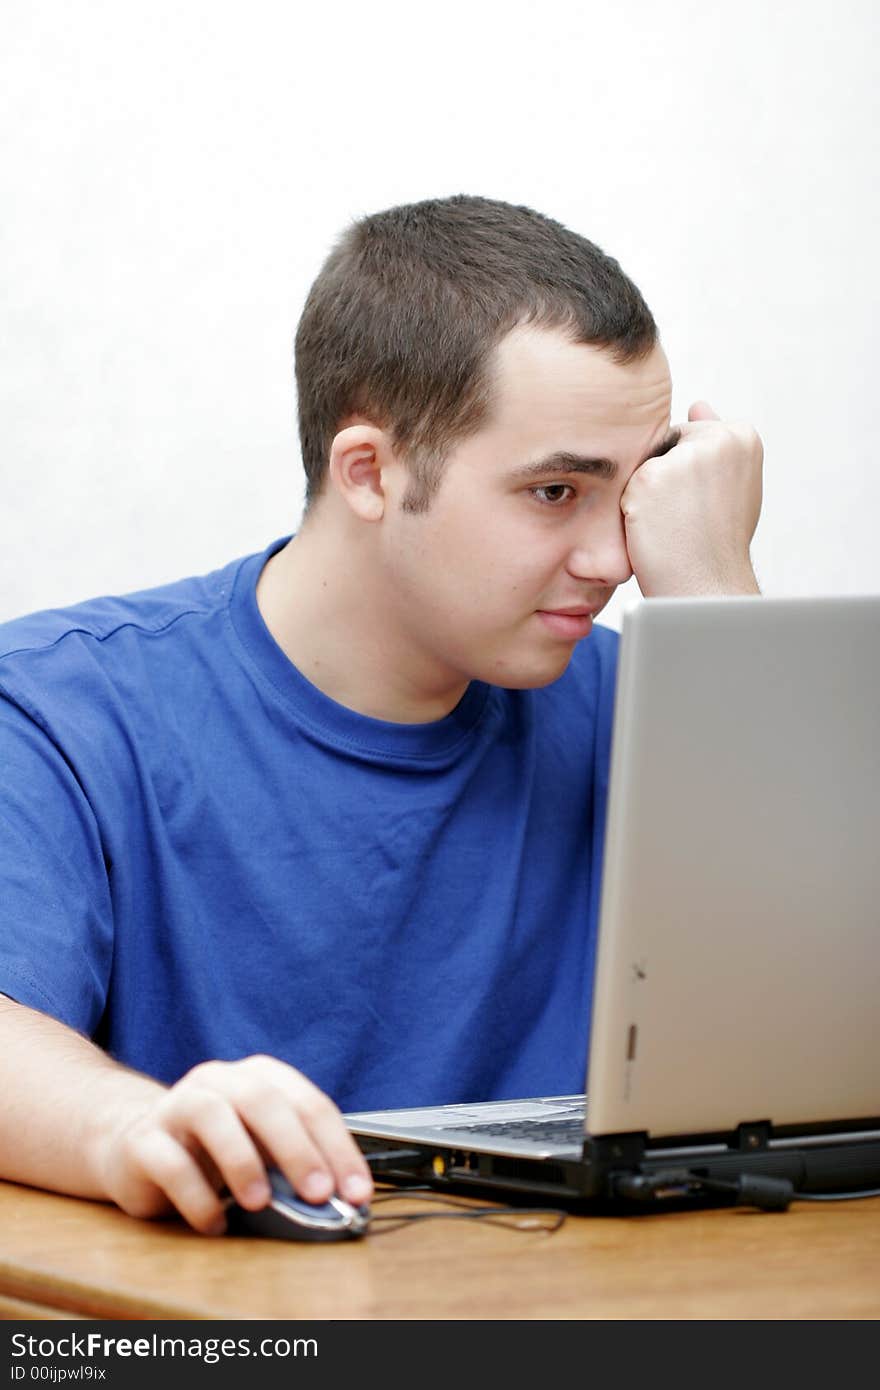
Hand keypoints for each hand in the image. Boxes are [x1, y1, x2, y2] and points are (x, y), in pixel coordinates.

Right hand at [98, 1055, 373, 1234]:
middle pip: (263, 1101)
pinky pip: (170, 1162)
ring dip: (242, 1161)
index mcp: (257, 1077)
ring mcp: (176, 1105)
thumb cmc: (213, 1147)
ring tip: (259, 1202)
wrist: (136, 1145)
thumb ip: (293, 1160)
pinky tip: (214, 1222)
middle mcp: (218, 1080)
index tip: (356, 1189)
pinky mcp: (142, 1140)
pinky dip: (196, 1196)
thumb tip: (337, 1197)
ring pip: (212, 1115)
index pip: (308, 1103)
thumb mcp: (259, 1146)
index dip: (337, 1146)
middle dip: (297, 1149)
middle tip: (318, 1193)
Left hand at [620, 401, 762, 596]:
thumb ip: (715, 442)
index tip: (704, 506)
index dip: (690, 477)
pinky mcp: (651, 476)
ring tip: (675, 524)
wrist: (707, 586)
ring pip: (645, 463)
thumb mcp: (731, 483)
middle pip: (666, 445)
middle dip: (668, 479)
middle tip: (689, 518)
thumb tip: (699, 403)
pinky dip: (633, 508)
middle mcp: (718, 438)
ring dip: (649, 493)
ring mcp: (684, 456)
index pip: (692, 437)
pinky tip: (657, 529)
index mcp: (742, 436)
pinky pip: (627, 484)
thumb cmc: (716, 543)